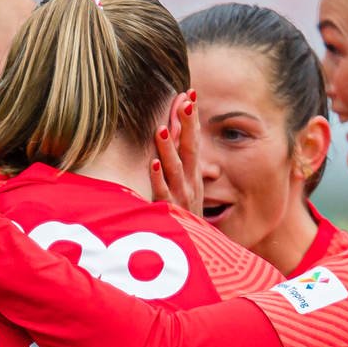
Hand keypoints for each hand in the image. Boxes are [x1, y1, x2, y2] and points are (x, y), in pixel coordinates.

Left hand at [149, 90, 201, 216]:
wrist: (194, 253)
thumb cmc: (185, 216)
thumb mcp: (188, 189)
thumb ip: (183, 164)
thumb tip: (175, 137)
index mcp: (193, 175)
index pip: (193, 140)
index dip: (191, 118)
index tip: (189, 93)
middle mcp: (190, 182)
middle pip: (190, 148)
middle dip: (188, 125)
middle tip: (184, 100)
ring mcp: (181, 197)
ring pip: (175, 168)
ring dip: (170, 148)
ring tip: (163, 128)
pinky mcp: (169, 213)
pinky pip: (163, 193)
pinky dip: (159, 178)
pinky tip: (153, 164)